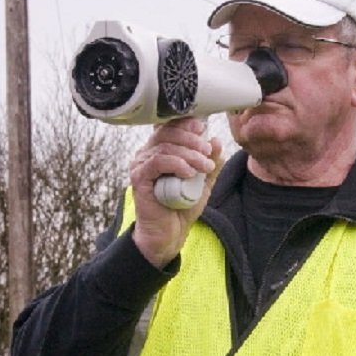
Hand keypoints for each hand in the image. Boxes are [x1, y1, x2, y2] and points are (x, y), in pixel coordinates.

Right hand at [129, 117, 223, 267]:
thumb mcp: (203, 182)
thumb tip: (216, 141)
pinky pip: (157, 162)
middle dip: (192, 140)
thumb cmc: (182, 206)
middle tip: (208, 152)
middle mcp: (148, 154)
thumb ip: (210, 163)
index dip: (185, 123)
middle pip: (168, 133)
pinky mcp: (139, 177)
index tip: (202, 128)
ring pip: (165, 147)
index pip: (170, 126)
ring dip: (189, 154)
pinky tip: (189, 173)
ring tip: (205, 166)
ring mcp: (141, 164)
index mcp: (161, 150)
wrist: (170, 232)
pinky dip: (176, 164)